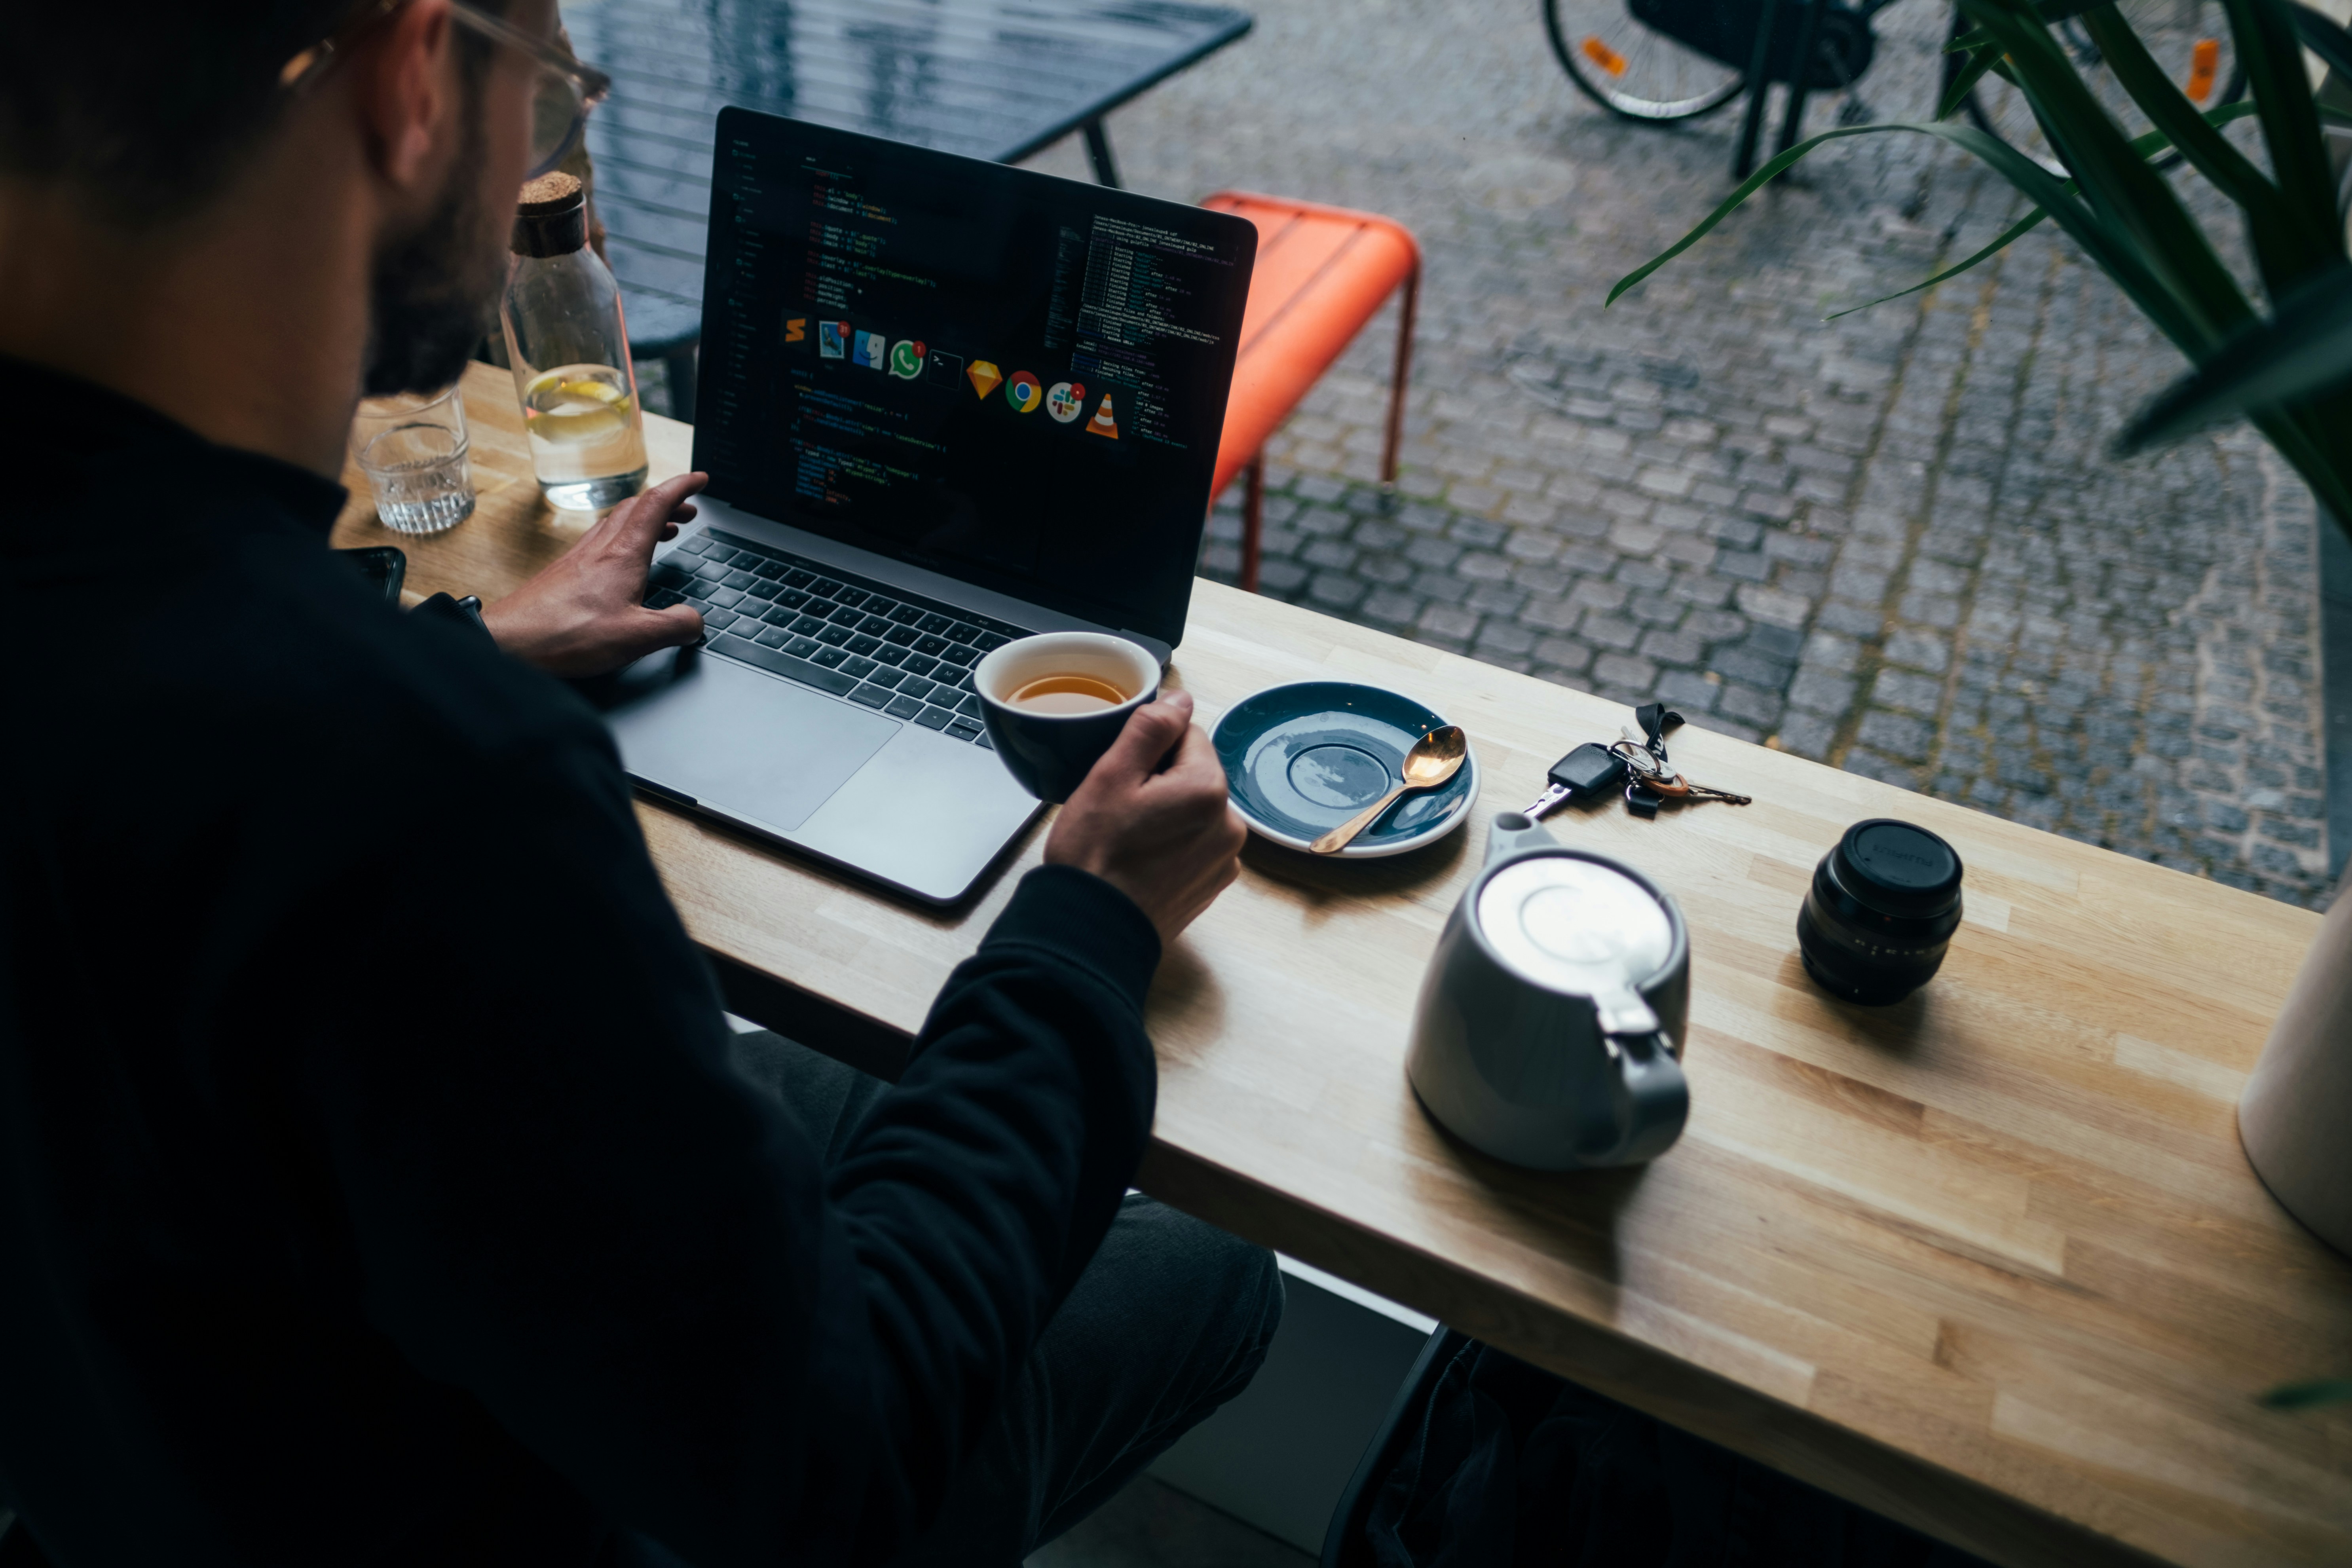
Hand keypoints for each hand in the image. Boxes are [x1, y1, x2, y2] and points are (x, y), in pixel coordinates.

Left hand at [480, 473, 708, 676]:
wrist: (509, 641)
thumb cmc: (565, 634)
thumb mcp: (636, 638)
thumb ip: (675, 627)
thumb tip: (695, 622)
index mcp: (623, 555)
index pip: (657, 504)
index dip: (682, 487)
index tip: (699, 480)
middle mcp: (600, 548)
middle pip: (637, 507)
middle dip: (667, 502)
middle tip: (687, 509)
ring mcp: (579, 557)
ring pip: (617, 521)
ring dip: (644, 518)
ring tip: (664, 530)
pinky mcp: (564, 572)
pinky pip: (601, 540)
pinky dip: (623, 537)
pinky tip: (622, 558)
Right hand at [1045, 691, 1246, 949]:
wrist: (1092, 931)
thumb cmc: (1095, 857)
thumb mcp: (1111, 776)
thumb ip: (1151, 728)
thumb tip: (1180, 699)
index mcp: (1208, 789)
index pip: (1187, 735)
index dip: (1150, 748)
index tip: (1124, 774)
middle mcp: (1230, 824)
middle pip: (1194, 773)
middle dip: (1160, 780)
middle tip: (1120, 809)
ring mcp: (1224, 858)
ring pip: (1194, 809)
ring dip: (1167, 812)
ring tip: (1129, 837)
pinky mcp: (1213, 884)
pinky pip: (1196, 843)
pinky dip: (1172, 844)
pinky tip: (1142, 860)